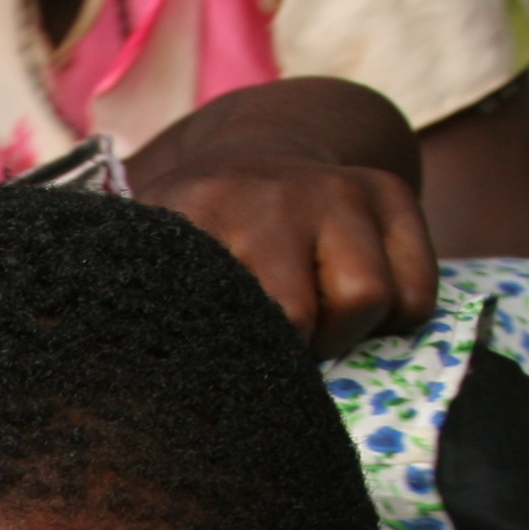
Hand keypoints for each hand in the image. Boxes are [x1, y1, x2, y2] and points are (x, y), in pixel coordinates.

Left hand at [127, 78, 438, 353]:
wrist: (262, 149)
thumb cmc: (200, 238)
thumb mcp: (149, 259)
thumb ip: (130, 311)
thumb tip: (112, 380)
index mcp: (193, 214)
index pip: (216, 315)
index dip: (225, 363)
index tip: (224, 379)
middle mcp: (266, 193)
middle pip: (295, 319)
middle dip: (288, 356)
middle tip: (271, 353)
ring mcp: (335, 187)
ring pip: (365, 298)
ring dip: (345, 334)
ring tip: (314, 329)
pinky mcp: (388, 190)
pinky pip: (416, 288)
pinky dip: (397, 318)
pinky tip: (355, 308)